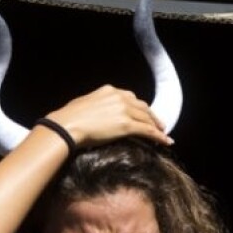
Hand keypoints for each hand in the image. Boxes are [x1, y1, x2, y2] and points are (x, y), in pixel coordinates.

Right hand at [43, 85, 172, 147]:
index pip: (131, 98)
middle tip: (160, 125)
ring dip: (157, 127)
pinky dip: (159, 136)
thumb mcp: (85, 104)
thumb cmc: (69, 118)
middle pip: (143, 107)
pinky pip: (148, 131)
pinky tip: (166, 141)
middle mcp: (119, 97)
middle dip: (152, 117)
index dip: (141, 108)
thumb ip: (98, 105)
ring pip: (147, 119)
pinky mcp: (127, 125)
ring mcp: (124, 111)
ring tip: (164, 134)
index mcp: (110, 91)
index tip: (145, 114)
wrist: (66, 126)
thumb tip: (99, 113)